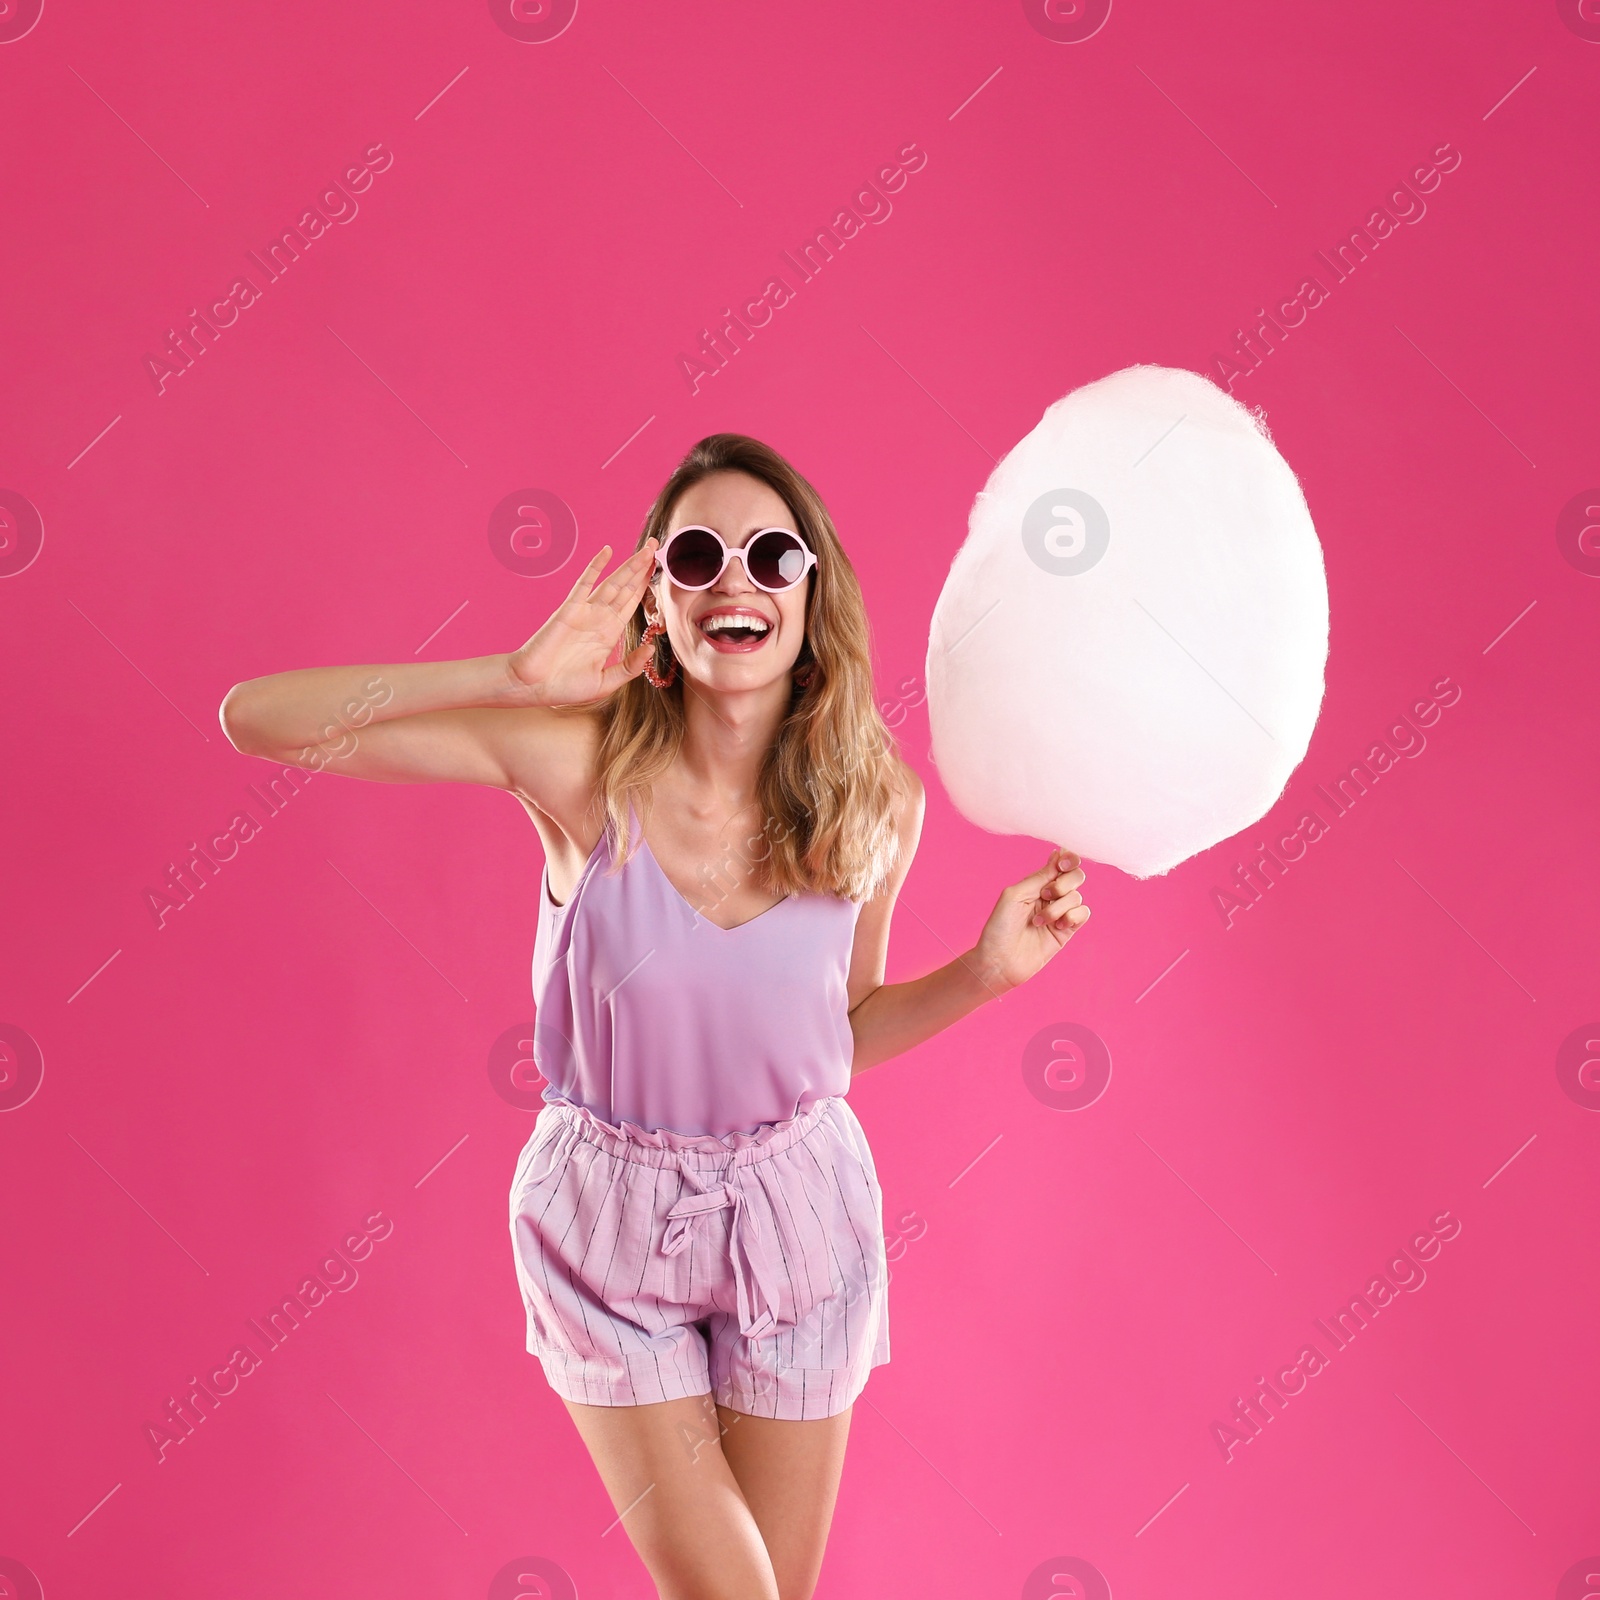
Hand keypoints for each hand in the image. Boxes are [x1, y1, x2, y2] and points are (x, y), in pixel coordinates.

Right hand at [506, 539, 659, 705]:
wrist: (532, 687)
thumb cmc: (565, 687)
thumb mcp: (605, 682)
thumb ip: (629, 667)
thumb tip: (651, 648)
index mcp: (608, 634)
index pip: (631, 603)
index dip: (644, 586)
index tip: (658, 569)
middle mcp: (599, 618)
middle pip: (626, 587)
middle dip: (641, 568)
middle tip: (657, 546)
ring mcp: (585, 612)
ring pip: (612, 582)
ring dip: (629, 565)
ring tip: (646, 548)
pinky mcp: (569, 609)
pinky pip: (584, 583)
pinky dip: (596, 567)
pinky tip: (608, 552)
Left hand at [967, 847, 1089, 995]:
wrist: (999, 962)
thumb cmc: (1000, 927)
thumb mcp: (1016, 895)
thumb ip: (1040, 876)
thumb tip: (1059, 853)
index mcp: (1035, 884)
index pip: (1061, 864)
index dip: (1068, 859)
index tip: (1062, 864)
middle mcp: (1049, 897)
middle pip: (1075, 877)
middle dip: (1064, 883)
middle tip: (1046, 895)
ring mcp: (1059, 913)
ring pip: (1077, 897)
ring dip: (1060, 907)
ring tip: (1040, 922)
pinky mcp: (1066, 931)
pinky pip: (1083, 914)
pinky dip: (1073, 916)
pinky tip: (1058, 926)